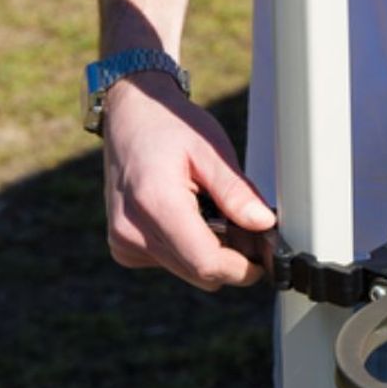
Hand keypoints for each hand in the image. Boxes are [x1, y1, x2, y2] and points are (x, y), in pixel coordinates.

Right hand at [103, 72, 275, 290]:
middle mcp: (132, 229)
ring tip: (212, 212)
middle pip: (198, 272)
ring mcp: (123, 240)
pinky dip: (188, 248)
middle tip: (246, 228)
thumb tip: (263, 224)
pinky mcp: (122, 245)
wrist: (129, 116)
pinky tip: (190, 217)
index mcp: (154, 203)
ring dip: (209, 252)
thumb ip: (236, 191)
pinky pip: (169, 262)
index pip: (205, 263)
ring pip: (186, 270)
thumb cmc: (170, 126)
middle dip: (230, 259)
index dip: (242, 268)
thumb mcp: (211, 150)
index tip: (264, 259)